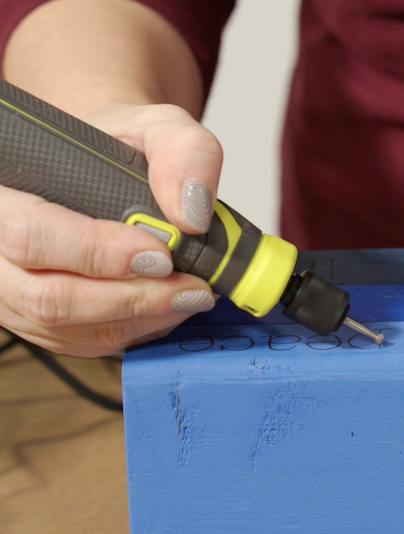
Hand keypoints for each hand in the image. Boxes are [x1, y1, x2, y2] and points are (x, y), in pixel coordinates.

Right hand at [0, 103, 222, 355]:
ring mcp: (15, 290)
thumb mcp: (158, 127)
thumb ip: (182, 153)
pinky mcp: (42, 317)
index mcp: (6, 190)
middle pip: (46, 298)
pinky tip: (167, 310)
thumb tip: (191, 217)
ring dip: (137, 320)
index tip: (160, 255)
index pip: (30, 234)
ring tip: (189, 298)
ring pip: (65, 329)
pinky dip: (132, 331)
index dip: (95, 253)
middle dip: (130, 298)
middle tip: (190, 288)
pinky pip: (81, 343)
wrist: (103, 172)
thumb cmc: (121, 148)